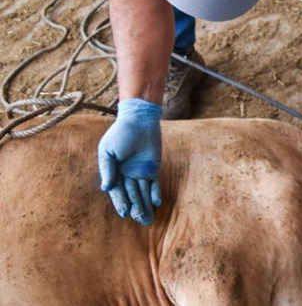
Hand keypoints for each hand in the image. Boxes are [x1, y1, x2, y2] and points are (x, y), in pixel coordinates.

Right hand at [97, 98, 162, 224]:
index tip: (124, 213)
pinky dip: (155, 193)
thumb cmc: (120, 133)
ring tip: (148, 219)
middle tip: (140, 220)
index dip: (120, 202)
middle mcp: (126, 175)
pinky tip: (156, 203)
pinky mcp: (153, 168)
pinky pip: (154, 184)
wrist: (139, 120)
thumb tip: (105, 188)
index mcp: (113, 172)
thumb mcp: (108, 150)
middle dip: (135, 208)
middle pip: (131, 195)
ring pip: (143, 192)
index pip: (117, 191)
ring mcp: (140, 172)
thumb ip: (107, 169)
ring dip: (145, 205)